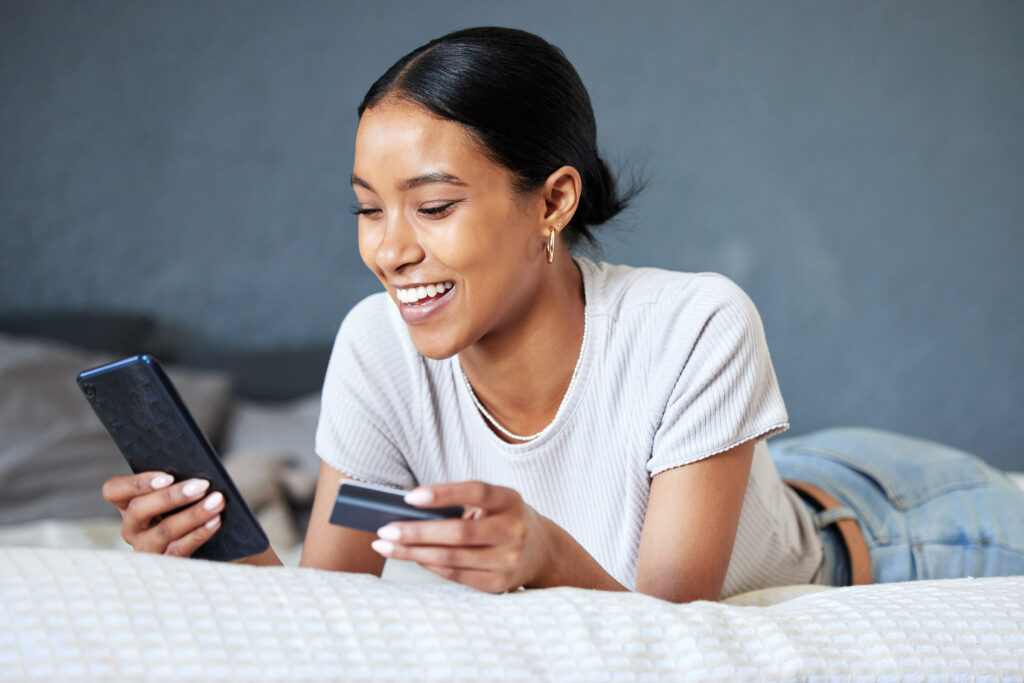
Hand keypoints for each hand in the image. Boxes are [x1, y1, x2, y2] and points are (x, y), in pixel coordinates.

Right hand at [101, 471, 225, 556]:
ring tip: (217, 501)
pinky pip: (180, 548)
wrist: (203, 544)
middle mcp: (131, 527)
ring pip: (164, 530)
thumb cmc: (183, 507)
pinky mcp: (164, 563)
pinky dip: (200, 533)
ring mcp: (145, 547)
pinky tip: (215, 520)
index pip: (114, 490)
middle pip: (139, 510)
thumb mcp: (173, 494)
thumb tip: (196, 472)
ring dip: (193, 514)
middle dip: (172, 496)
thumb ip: (176, 482)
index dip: (138, 483)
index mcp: (127, 503)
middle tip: (201, 485)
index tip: (167, 477)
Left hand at [370, 481, 552, 592]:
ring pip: (452, 559)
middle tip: (384, 530)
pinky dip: (429, 566)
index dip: (443, 493)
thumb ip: (461, 505)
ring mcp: (509, 560)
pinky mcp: (500, 584)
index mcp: (510, 500)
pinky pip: (456, 576)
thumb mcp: (494, 503)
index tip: (409, 497)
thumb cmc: (503, 519)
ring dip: (413, 553)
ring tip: (385, 546)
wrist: (543, 552)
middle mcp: (514, 530)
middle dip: (416, 532)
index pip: (476, 491)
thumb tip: (407, 514)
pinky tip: (411, 558)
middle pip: (458, 533)